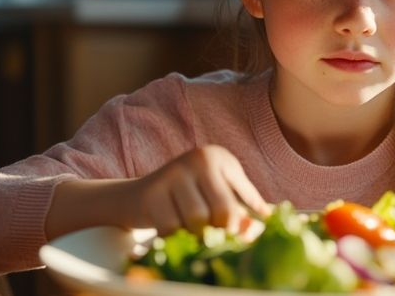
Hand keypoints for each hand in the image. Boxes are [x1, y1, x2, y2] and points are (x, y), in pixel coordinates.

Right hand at [126, 145, 270, 235]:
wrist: (138, 196)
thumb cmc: (189, 198)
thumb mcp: (218, 195)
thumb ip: (241, 210)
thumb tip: (256, 230)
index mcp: (218, 157)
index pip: (239, 201)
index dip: (238, 226)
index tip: (234, 237)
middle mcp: (197, 159)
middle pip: (221, 211)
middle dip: (218, 231)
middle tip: (211, 237)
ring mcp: (173, 174)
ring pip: (196, 220)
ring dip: (195, 234)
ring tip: (192, 231)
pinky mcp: (152, 193)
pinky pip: (171, 228)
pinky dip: (175, 237)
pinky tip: (172, 230)